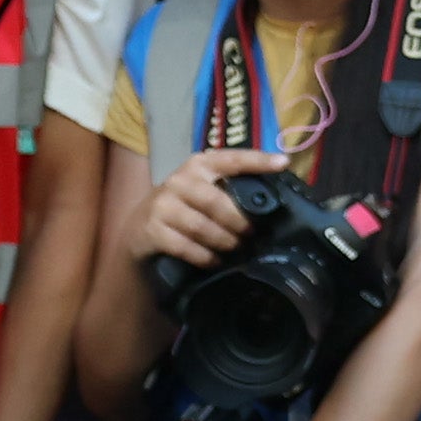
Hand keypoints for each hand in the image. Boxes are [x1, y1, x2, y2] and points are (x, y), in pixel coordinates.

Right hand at [131, 143, 290, 277]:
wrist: (138, 229)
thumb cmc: (183, 207)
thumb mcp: (203, 190)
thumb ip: (229, 188)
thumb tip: (270, 201)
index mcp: (199, 165)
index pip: (232, 159)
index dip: (257, 161)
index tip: (283, 163)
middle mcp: (179, 180)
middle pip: (217, 202)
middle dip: (239, 221)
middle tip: (252, 234)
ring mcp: (162, 205)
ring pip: (202, 227)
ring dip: (224, 241)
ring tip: (236, 248)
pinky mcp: (151, 230)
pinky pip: (185, 246)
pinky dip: (204, 256)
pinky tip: (215, 261)